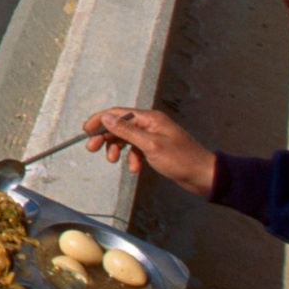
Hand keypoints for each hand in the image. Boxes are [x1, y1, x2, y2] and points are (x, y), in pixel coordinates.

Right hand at [80, 106, 217, 198]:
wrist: (203, 175)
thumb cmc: (181, 159)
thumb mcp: (150, 145)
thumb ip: (127, 131)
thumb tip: (107, 118)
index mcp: (150, 118)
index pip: (118, 113)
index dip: (100, 120)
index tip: (86, 130)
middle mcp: (150, 124)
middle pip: (120, 125)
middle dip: (105, 137)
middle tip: (92, 149)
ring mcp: (153, 136)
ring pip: (126, 138)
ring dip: (117, 149)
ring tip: (114, 162)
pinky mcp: (156, 148)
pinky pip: (136, 150)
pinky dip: (131, 158)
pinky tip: (134, 169)